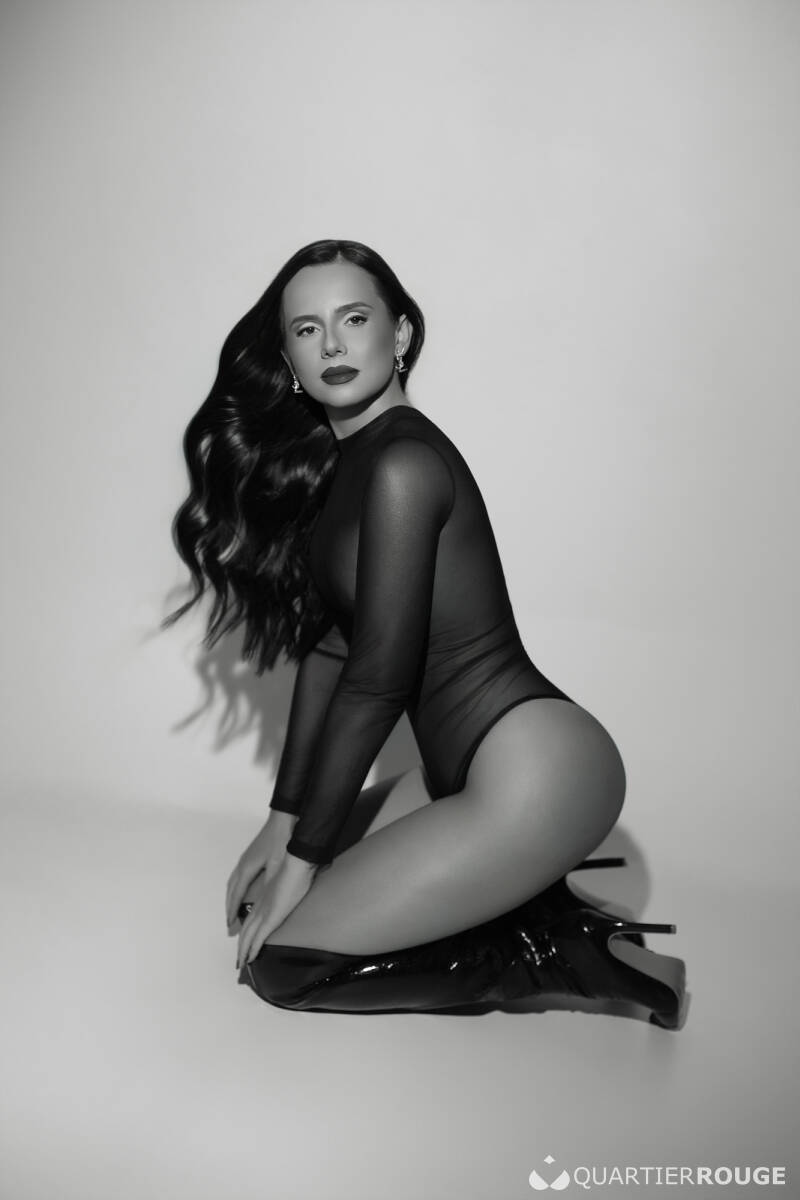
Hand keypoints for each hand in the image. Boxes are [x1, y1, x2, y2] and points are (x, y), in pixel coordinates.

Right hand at [225, 810, 296, 933]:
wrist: (284, 818)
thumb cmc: (281, 840)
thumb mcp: (277, 865)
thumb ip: (269, 883)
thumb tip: (262, 901)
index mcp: (247, 868)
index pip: (236, 895)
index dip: (232, 911)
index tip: (230, 924)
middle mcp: (242, 864)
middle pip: (231, 890)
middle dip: (229, 907)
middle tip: (229, 922)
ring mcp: (246, 858)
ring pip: (233, 882)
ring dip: (231, 897)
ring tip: (232, 909)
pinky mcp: (252, 855)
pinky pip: (238, 876)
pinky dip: (236, 888)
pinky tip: (242, 889)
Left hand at [237, 854, 316, 968]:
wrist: (296, 864)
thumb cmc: (295, 869)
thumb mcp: (288, 882)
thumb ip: (285, 891)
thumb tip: (289, 895)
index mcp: (264, 898)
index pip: (250, 920)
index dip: (246, 933)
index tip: (244, 943)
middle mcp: (260, 907)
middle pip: (245, 930)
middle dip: (241, 946)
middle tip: (239, 959)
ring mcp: (264, 913)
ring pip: (248, 936)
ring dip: (243, 951)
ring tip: (242, 962)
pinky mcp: (270, 918)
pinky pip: (258, 938)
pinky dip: (251, 949)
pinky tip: (250, 958)